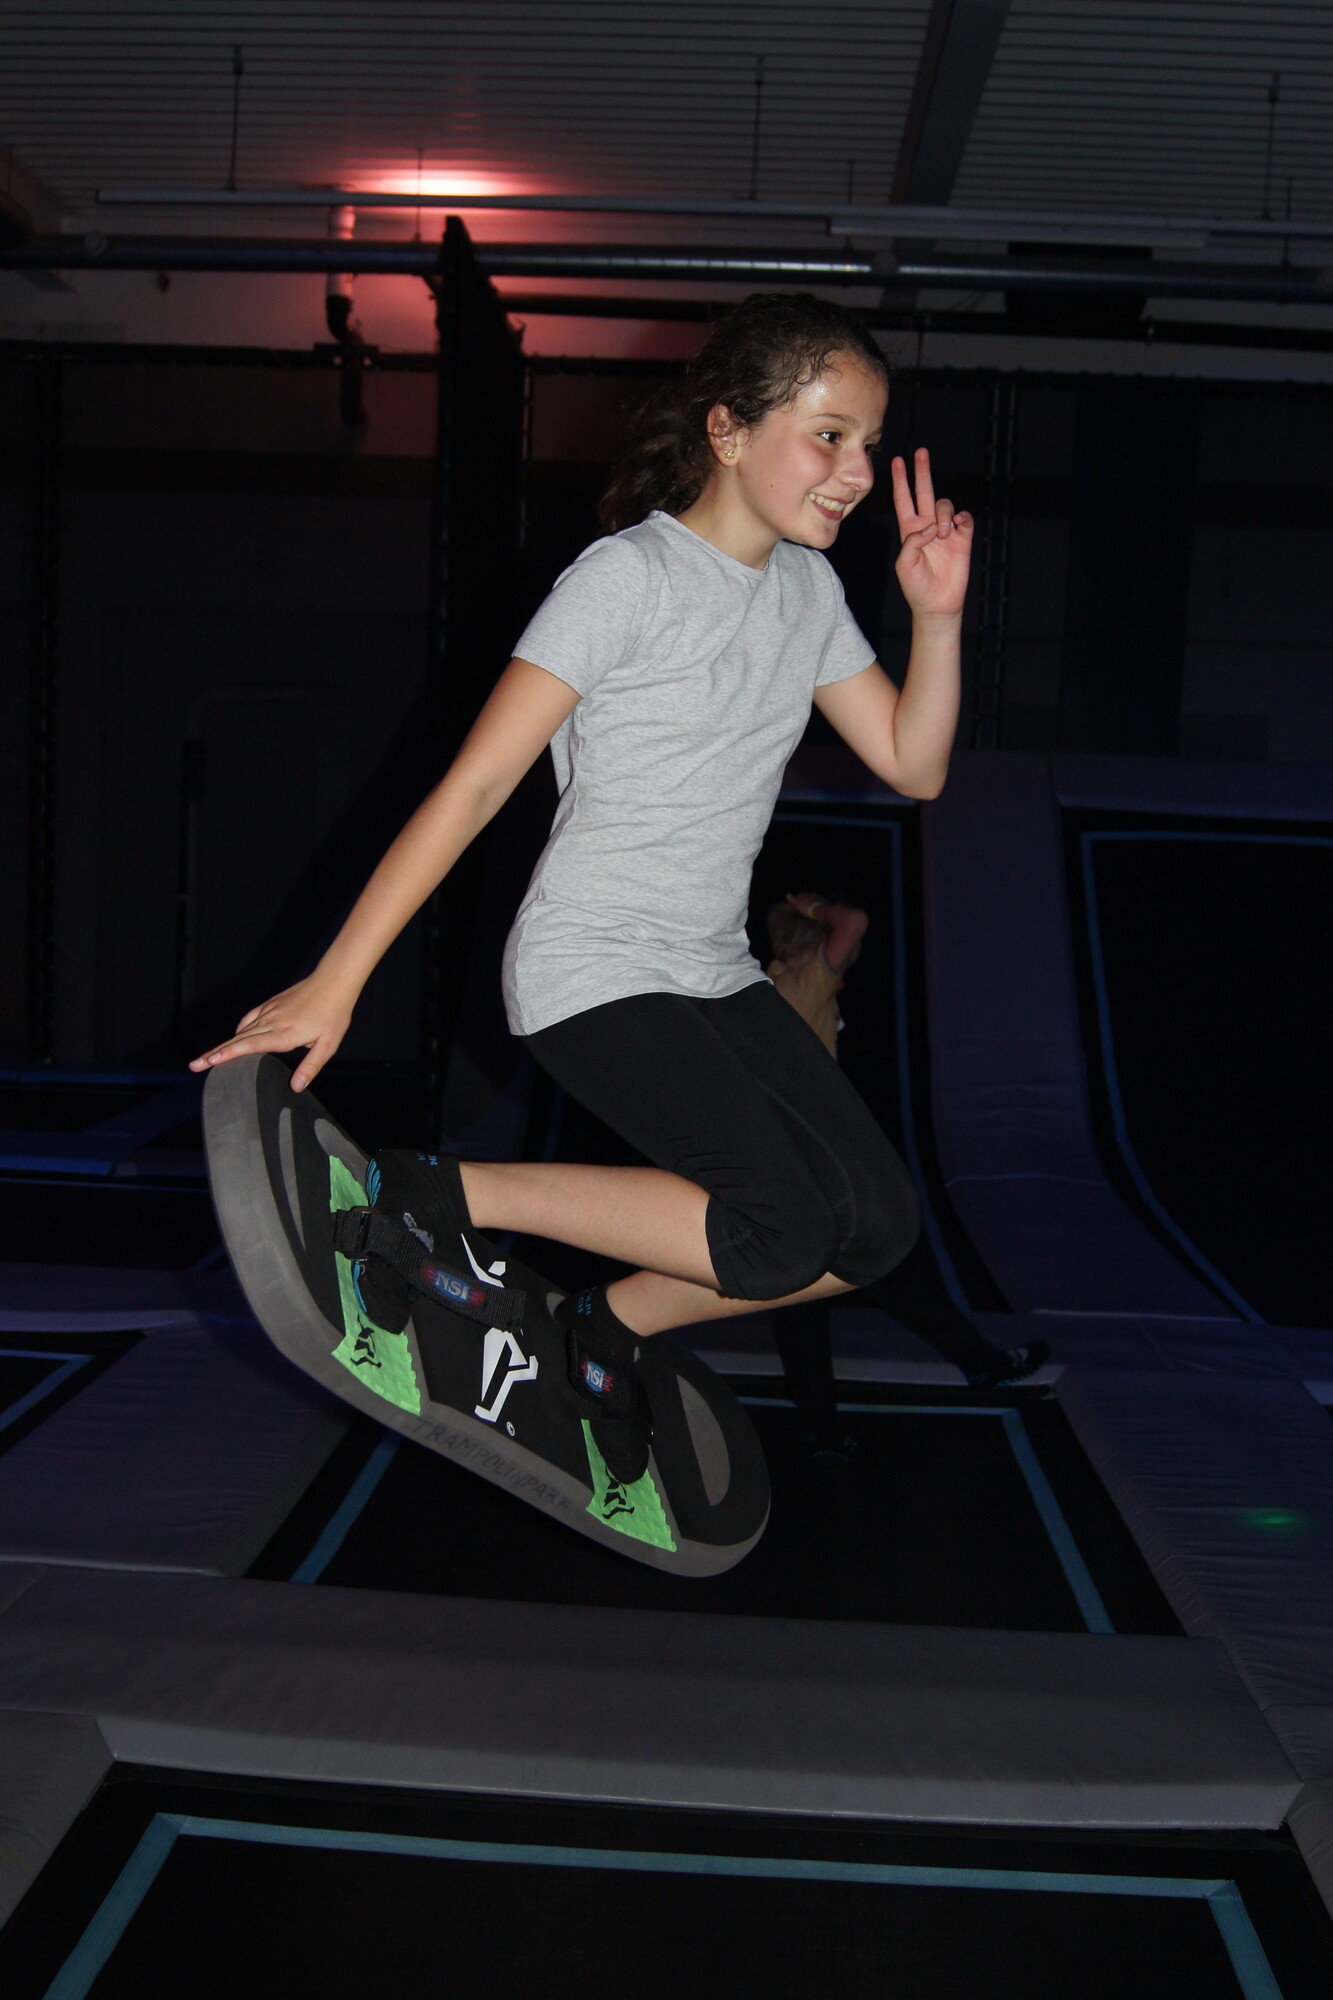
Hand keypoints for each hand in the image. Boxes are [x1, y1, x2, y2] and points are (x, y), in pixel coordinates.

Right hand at [188, 973, 353, 1091]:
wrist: (333, 982)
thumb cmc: (333, 1014)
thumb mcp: (328, 1045)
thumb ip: (310, 1066)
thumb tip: (296, 1087)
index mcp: (284, 1034)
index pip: (250, 1046)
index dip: (228, 1054)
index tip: (210, 1061)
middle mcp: (271, 1022)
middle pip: (237, 1040)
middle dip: (214, 1053)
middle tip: (194, 1066)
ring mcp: (268, 1012)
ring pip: (240, 1030)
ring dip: (223, 1045)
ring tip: (208, 1059)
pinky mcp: (270, 1005)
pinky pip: (249, 1019)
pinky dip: (239, 1030)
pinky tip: (235, 1038)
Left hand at [892, 447, 972, 621]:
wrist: (937, 604)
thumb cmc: (916, 586)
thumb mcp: (904, 564)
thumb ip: (912, 542)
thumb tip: (931, 527)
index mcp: (909, 530)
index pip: (903, 500)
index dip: (900, 481)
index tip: (897, 461)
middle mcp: (927, 526)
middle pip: (924, 492)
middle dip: (922, 472)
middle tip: (921, 452)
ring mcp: (946, 531)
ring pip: (944, 505)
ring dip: (942, 514)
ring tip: (942, 534)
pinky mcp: (963, 538)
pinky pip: (964, 519)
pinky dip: (961, 519)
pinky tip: (956, 527)